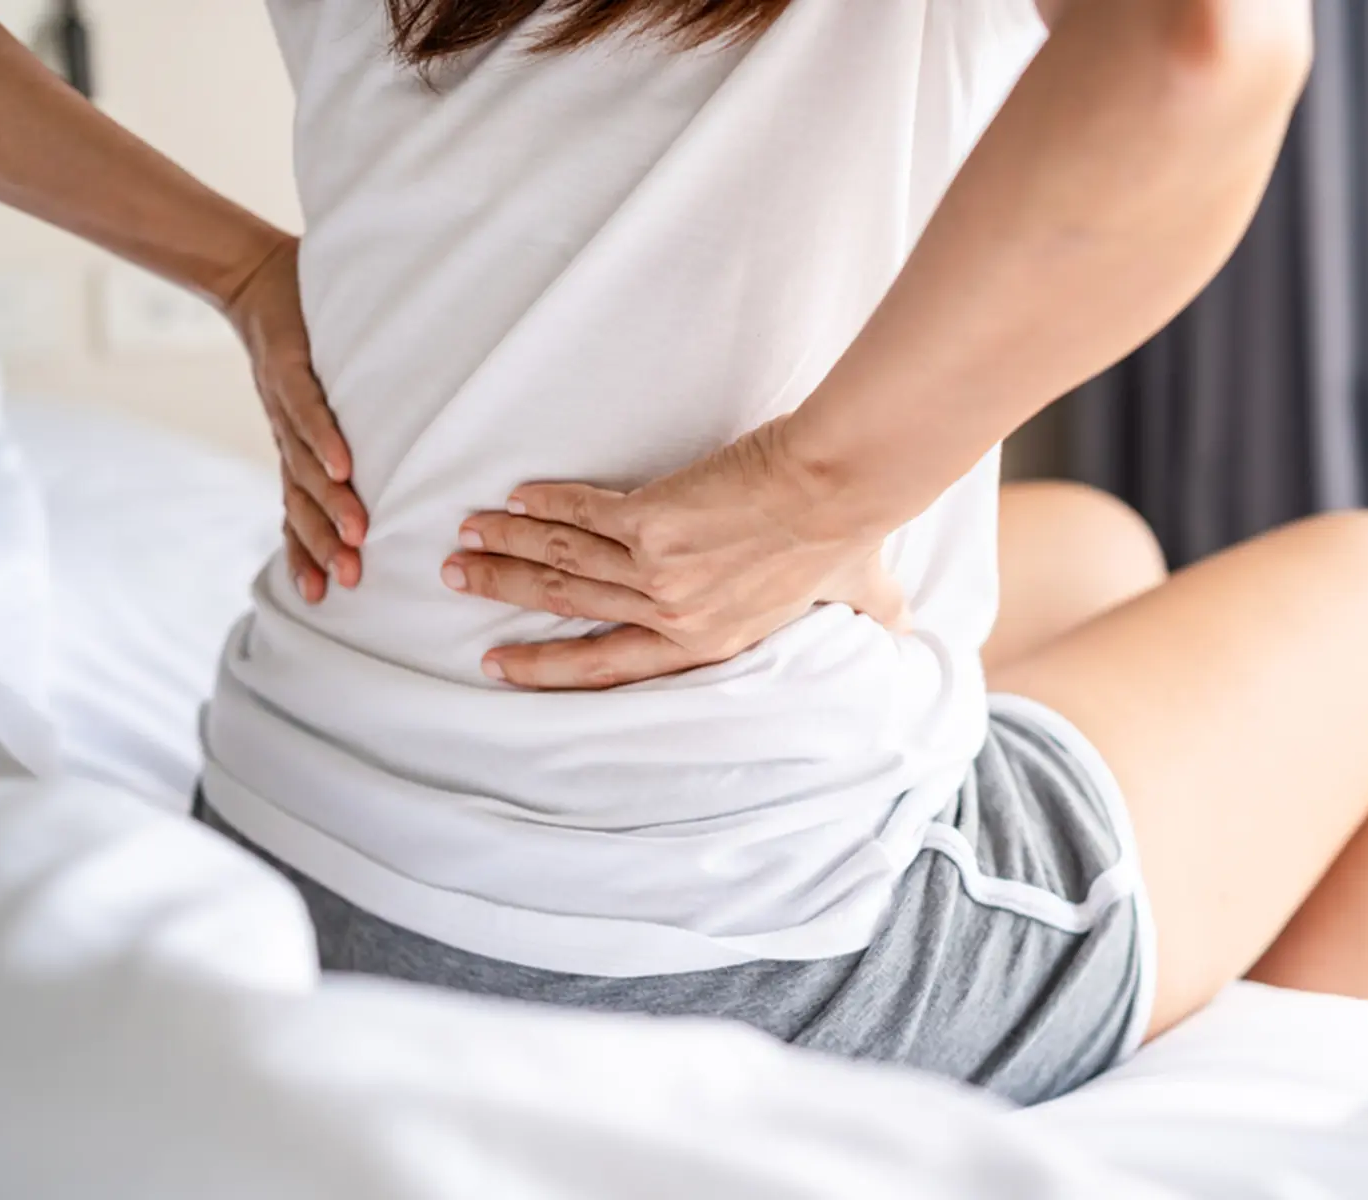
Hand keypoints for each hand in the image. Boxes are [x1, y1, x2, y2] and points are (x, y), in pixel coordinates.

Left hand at [222, 235, 365, 602]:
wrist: (255, 280)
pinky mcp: (286, 368)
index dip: (304, 551)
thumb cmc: (303, 342)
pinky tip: (342, 468)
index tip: (321, 595)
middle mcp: (287, 437)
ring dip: (330, 504)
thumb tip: (393, 465)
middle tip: (351, 581)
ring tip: (357, 537)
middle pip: (302, 502)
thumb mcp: (323, 397)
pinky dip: (324, 440)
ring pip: (305, 466)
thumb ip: (349, 431)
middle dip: (323, 544)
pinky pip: (308, 410)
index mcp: (295, 449)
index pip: (296, 510)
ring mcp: (284, 405)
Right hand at [443, 419, 908, 688]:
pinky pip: (579, 516)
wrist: (835, 486)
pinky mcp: (648, 519)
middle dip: (504, 598)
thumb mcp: (863, 599)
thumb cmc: (849, 538)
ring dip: (504, 552)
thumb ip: (872, 622)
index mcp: (709, 642)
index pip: (613, 665)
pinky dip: (542, 507)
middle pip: (569, 612)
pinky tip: (510, 501)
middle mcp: (673, 614)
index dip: (552, 669)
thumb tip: (911, 636)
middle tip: (456, 584)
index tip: (503, 666)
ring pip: (560, 564)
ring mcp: (656, 570)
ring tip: (460, 541)